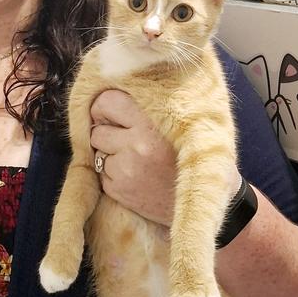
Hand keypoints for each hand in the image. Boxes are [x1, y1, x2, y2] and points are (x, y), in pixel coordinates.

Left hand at [89, 89, 176, 225]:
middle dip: (106, 134)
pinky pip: (101, 175)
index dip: (104, 107)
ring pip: (97, 153)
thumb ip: (146, 107)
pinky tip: (135, 176)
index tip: (110, 114)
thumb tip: (109, 96)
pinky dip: (113, 175)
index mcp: (151, 122)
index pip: (107, 102)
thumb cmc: (187, 155)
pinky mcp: (120, 190)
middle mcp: (138, 145)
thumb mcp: (176, 122)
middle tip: (125, 139)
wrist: (200, 200)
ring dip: (109, 155)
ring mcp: (127, 170)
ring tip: (134, 159)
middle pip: (97, 131)